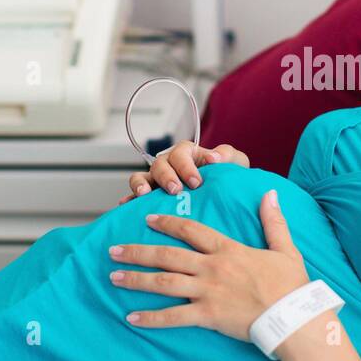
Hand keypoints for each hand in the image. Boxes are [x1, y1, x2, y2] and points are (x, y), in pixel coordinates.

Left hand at [109, 189, 309, 342]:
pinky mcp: (207, 316)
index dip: (167, 223)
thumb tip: (270, 193)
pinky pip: (173, 316)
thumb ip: (273, 221)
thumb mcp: (285, 248)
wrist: (293, 316)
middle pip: (167, 255)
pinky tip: (131, 318)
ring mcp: (207, 291)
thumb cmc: (291, 285)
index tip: (147, 218)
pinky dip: (151, 318)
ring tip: (114, 277)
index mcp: (228, 249)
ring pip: (163, 282)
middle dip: (138, 251)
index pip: (191, 230)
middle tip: (113, 250)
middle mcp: (212, 267)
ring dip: (136, 279)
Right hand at [118, 141, 249, 204]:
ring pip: (140, 177)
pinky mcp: (149, 198)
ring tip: (145, 195)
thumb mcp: (234, 164)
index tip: (196, 182)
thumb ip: (227, 156)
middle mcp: (168, 165)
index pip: (181, 153)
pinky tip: (126, 207)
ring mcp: (156, 181)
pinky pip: (133, 196)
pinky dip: (129, 199)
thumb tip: (215, 157)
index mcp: (187, 154)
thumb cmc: (227, 177)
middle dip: (167, 177)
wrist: (223, 198)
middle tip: (176, 190)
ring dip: (141, 185)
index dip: (186, 166)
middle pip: (160, 165)